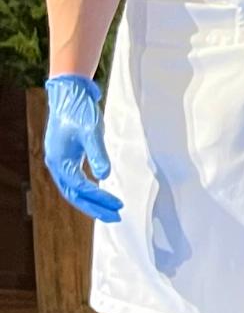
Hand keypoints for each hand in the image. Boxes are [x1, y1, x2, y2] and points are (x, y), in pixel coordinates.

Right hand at [41, 74, 120, 222]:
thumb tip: (104, 176)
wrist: (70, 94)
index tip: (117, 206)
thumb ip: (97, 154)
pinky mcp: (66, 157)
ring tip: (110, 211)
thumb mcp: (92, 132)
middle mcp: (56, 164)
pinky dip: (87, 191)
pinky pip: (75, 181)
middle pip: (74, 194)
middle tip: (115, 217)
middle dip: (94, 207)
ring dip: (91, 201)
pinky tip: (100, 194)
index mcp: (59, 160)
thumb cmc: (79, 111)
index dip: (99, 198)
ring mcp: (60, 161)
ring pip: (73, 189)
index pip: (80, 187)